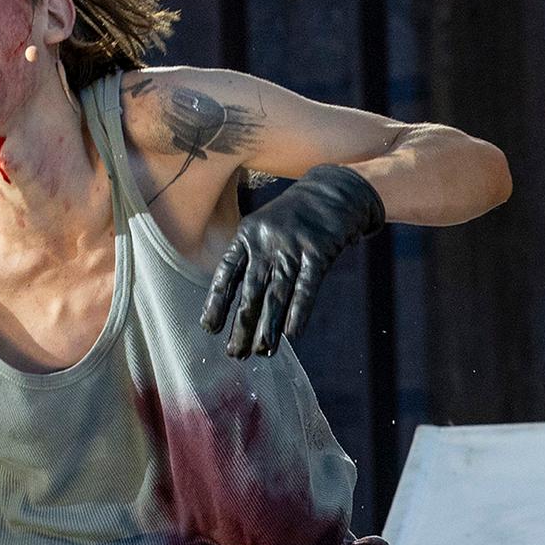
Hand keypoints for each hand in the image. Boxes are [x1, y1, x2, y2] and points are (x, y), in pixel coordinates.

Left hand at [201, 163, 385, 358]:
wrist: (335, 191)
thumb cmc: (296, 218)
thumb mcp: (265, 228)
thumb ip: (251, 259)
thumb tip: (239, 303)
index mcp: (247, 235)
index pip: (227, 273)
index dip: (217, 302)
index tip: (209, 328)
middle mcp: (266, 242)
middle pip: (250, 291)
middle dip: (242, 325)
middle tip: (235, 353)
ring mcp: (293, 247)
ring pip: (277, 294)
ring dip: (268, 327)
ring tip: (262, 352)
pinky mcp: (319, 253)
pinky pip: (307, 288)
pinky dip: (298, 312)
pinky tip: (292, 334)